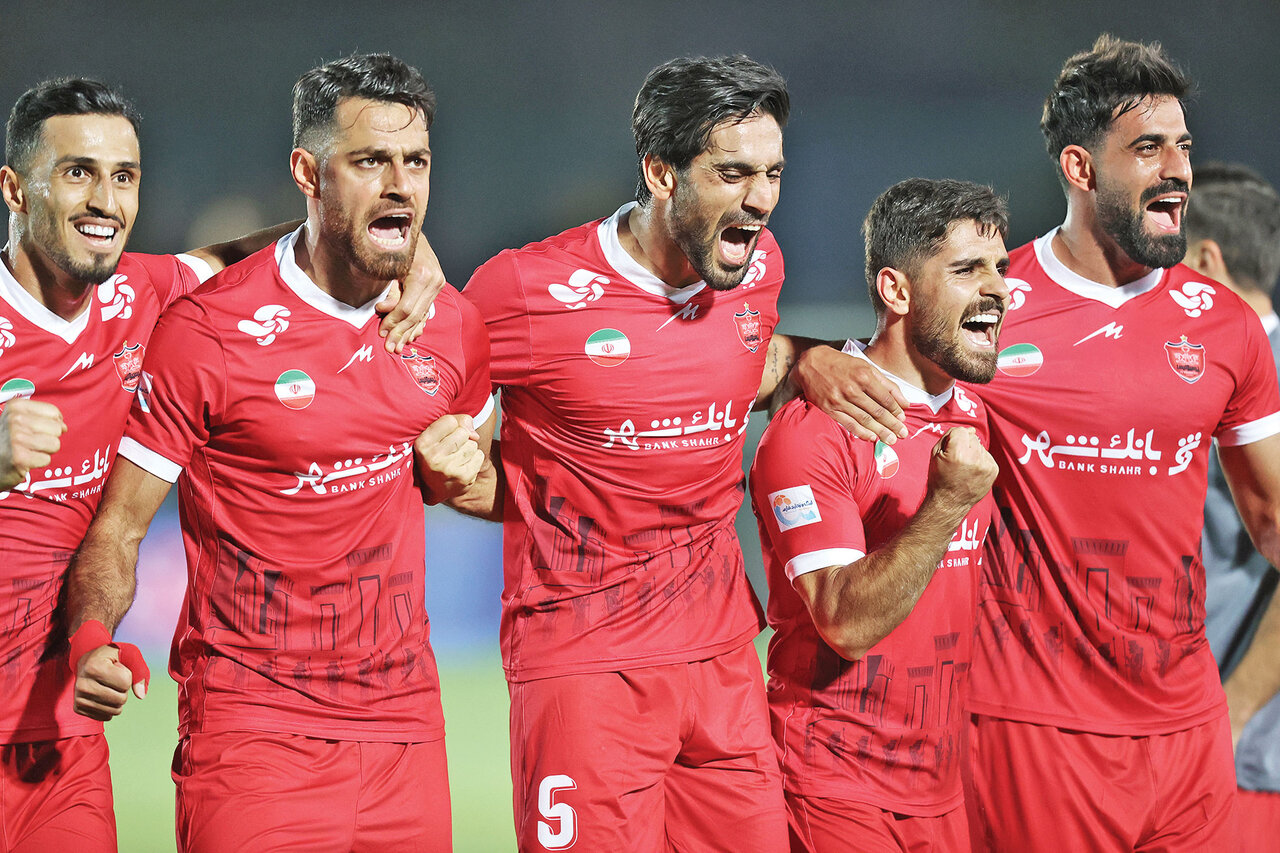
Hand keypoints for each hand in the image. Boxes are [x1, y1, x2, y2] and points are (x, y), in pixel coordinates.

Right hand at [0, 399, 65, 489]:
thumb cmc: (7, 440)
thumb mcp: (17, 419)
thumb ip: (43, 417)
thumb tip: (64, 426)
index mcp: (15, 406)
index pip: (53, 412)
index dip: (51, 423)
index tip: (36, 429)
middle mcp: (14, 420)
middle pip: (57, 428)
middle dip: (48, 438)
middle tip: (30, 442)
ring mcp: (16, 439)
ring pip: (55, 444)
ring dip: (44, 450)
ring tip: (28, 450)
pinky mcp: (19, 458)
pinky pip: (46, 459)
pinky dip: (38, 462)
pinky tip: (25, 460)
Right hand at [73, 643, 149, 720]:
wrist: (87, 661)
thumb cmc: (111, 657)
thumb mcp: (129, 654)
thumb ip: (140, 671)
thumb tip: (141, 696)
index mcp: (93, 667)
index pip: (125, 682)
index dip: (127, 675)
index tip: (116, 667)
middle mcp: (82, 684)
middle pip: (121, 699)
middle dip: (124, 689)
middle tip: (113, 679)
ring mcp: (79, 698)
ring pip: (115, 710)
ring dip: (118, 699)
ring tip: (108, 686)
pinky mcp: (78, 708)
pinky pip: (106, 716)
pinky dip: (110, 707)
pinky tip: (103, 694)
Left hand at [377, 233, 445, 352]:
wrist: (408, 227)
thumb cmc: (393, 243)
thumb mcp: (388, 268)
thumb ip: (388, 291)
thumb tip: (383, 310)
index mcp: (423, 275)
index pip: (406, 308)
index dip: (392, 323)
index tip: (381, 332)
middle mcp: (435, 280)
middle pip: (416, 315)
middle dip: (400, 333)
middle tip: (389, 348)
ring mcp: (438, 283)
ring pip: (422, 315)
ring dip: (409, 332)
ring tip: (398, 346)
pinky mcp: (437, 285)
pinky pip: (427, 309)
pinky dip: (418, 323)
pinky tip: (411, 335)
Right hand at [414, 414, 483, 503]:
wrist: (432, 489)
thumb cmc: (435, 455)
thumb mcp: (434, 435)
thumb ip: (455, 422)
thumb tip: (474, 434)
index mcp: (423, 443)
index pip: (450, 421)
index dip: (451, 426)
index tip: (443, 436)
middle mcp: (433, 457)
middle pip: (463, 432)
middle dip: (460, 438)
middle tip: (449, 450)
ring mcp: (449, 469)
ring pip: (473, 444)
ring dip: (468, 449)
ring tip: (455, 458)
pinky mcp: (464, 478)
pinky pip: (479, 456)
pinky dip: (474, 459)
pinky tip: (462, 466)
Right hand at [793, 346, 908, 443]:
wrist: (811, 363)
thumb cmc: (841, 364)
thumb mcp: (866, 366)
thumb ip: (886, 384)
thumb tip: (904, 402)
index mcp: (864, 376)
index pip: (885, 398)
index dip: (896, 411)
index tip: (903, 419)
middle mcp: (852, 389)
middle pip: (877, 411)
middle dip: (892, 424)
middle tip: (902, 434)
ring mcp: (840, 400)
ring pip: (864, 419)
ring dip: (880, 431)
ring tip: (891, 440)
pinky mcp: (829, 409)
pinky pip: (848, 423)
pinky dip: (861, 432)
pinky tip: (872, 437)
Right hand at [927, 426, 998, 510]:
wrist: (950, 502)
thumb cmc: (939, 479)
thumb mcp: (935, 454)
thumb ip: (950, 436)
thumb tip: (970, 429)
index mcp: (958, 453)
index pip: (961, 431)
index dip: (953, 439)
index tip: (950, 451)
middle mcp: (974, 458)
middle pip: (972, 437)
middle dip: (964, 445)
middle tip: (957, 461)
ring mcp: (986, 465)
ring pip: (980, 446)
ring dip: (973, 453)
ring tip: (965, 467)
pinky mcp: (994, 470)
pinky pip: (987, 456)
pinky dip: (980, 460)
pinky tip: (972, 471)